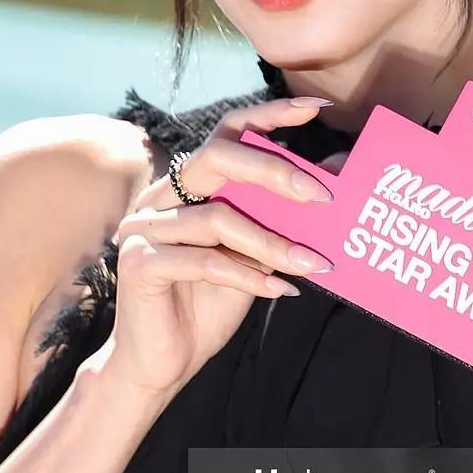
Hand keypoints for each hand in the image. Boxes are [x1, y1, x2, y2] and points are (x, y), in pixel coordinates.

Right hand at [101, 94, 337, 397]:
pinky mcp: (139, 263)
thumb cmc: (207, 306)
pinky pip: (204, 261)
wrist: (163, 364)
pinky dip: (248, 275)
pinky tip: (280, 289)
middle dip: (274, 171)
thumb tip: (333, 177)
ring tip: (313, 263)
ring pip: (217, 218)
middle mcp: (161, 197)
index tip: (316, 108)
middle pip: (218, 157)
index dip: (270, 115)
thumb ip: (279, 218)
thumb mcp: (254, 256)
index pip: (228, 133)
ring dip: (273, 243)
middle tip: (323, 195)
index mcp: (188, 186)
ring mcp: (145, 227)